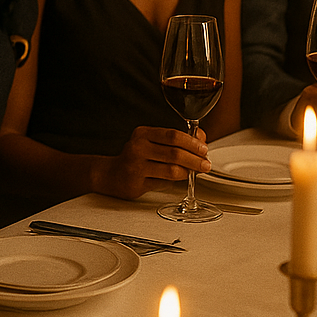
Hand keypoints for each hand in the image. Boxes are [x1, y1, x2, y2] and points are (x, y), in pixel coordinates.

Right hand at [92, 127, 210, 199]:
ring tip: (195, 172)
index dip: (192, 142)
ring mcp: (136, 165)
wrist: (110, 174)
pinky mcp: (137, 182)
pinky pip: (163, 183)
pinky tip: (180, 179)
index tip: (204, 148)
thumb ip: (173, 142)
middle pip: (174, 152)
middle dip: (194, 159)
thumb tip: (200, 142)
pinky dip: (175, 182)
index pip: (173, 135)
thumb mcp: (151, 143)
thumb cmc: (136, 158)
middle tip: (205, 164)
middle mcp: (138, 147)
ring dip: (188, 172)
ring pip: (171, 170)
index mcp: (143, 133)